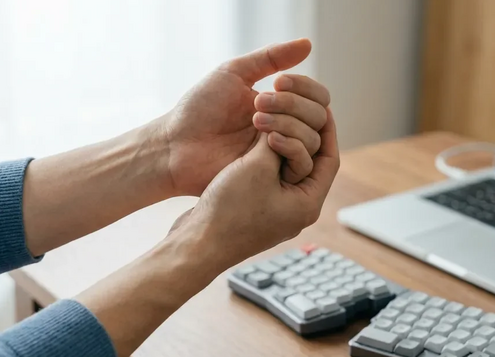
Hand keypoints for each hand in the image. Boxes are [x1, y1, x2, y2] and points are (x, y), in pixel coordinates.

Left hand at [161, 38, 330, 195]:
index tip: (279, 83)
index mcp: (279, 105)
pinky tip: (267, 139)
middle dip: (292, 104)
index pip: (317, 96)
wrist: (176, 146)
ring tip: (255, 121)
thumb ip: (271, 58)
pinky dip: (289, 145)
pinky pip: (300, 162)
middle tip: (257, 103)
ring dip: (289, 123)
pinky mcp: (273, 175)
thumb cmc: (199, 108)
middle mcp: (285, 129)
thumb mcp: (234, 73)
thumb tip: (308, 44)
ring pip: (313, 139)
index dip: (305, 87)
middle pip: (318, 116)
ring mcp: (280, 153)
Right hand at [168, 108, 338, 266]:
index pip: (329, 159)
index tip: (319, 105)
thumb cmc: (228, 212)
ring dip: (278, 141)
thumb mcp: (257, 168)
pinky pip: (267, 173)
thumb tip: (282, 122)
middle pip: (309, 160)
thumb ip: (275, 141)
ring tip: (265, 120)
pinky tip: (253, 138)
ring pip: (286, 165)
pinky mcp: (255, 206)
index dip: (326, 130)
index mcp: (307, 204)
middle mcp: (295, 207)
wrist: (195, 243)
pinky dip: (263, 154)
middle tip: (287, 107)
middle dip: (298, 131)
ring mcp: (275, 208)